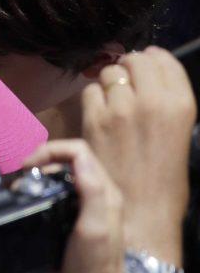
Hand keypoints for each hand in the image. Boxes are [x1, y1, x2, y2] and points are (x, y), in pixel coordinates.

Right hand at [22, 140, 150, 272]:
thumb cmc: (92, 268)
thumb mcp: (93, 227)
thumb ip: (91, 190)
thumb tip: (78, 156)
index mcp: (106, 193)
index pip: (78, 152)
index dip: (50, 151)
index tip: (28, 167)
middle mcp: (99, 197)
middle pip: (69, 161)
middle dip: (42, 161)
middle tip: (21, 178)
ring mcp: (87, 210)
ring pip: (62, 178)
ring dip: (40, 177)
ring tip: (22, 190)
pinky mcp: (75, 223)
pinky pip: (57, 196)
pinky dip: (41, 194)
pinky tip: (31, 206)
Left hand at [81, 47, 194, 262]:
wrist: (143, 213)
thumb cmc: (165, 179)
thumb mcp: (179, 133)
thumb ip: (166, 102)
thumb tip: (148, 76)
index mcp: (181, 105)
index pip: (163, 59)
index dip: (152, 59)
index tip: (146, 64)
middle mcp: (152, 101)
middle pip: (134, 60)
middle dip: (129, 68)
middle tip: (127, 83)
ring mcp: (121, 108)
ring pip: (110, 73)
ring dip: (110, 83)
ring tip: (114, 102)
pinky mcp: (94, 119)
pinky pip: (90, 91)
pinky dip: (93, 99)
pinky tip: (99, 115)